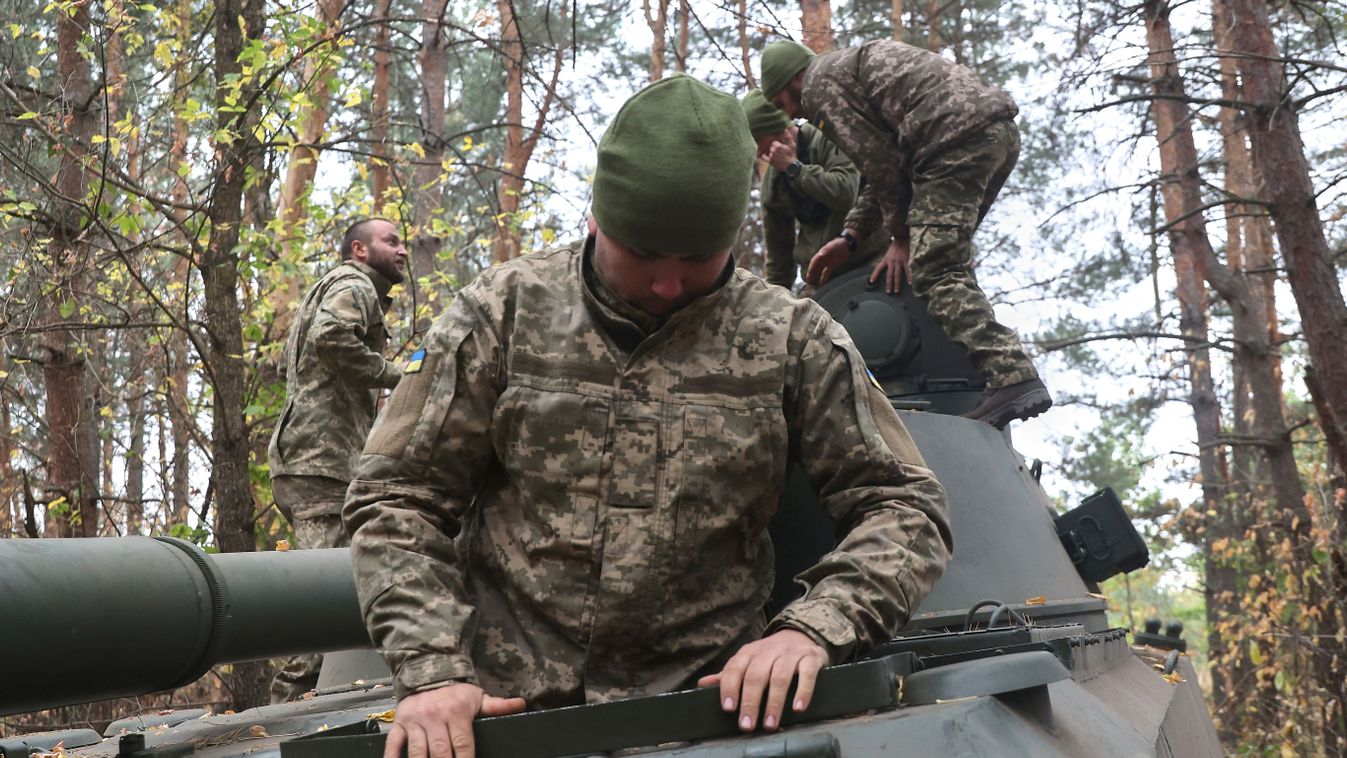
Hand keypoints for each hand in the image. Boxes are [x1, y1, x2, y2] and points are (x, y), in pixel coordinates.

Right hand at [383, 683, 525, 757]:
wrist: (428, 670)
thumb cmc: (456, 692)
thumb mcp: (478, 697)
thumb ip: (498, 706)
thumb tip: (521, 704)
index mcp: (457, 713)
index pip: (463, 746)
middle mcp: (435, 718)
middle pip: (440, 752)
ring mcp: (415, 722)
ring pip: (417, 752)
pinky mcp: (400, 723)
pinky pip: (393, 743)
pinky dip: (392, 757)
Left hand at [696, 629, 827, 732]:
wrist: (801, 635)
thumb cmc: (770, 656)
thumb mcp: (748, 661)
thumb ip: (729, 674)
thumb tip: (703, 684)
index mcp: (749, 653)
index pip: (735, 668)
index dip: (730, 688)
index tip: (728, 708)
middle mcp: (768, 651)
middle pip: (756, 675)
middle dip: (750, 702)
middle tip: (747, 725)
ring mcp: (790, 653)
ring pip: (780, 676)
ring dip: (774, 702)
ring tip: (770, 724)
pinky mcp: (811, 658)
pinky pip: (807, 674)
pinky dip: (803, 691)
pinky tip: (798, 708)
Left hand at [766, 140, 796, 171]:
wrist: (791, 166)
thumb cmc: (792, 155)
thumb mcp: (792, 145)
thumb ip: (788, 137)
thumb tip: (786, 130)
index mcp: (778, 146)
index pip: (774, 143)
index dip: (778, 145)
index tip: (781, 147)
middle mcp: (773, 151)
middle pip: (771, 147)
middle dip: (775, 149)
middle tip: (780, 152)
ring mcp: (771, 156)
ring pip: (769, 152)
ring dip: (772, 153)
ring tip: (778, 156)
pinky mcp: (770, 162)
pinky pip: (764, 157)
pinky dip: (764, 156)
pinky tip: (765, 155)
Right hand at [805, 236, 852, 285]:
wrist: (846, 244)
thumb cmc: (838, 244)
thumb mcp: (832, 247)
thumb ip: (825, 251)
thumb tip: (820, 255)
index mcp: (821, 254)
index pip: (814, 261)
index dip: (811, 268)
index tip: (808, 274)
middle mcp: (822, 259)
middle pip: (815, 267)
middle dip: (811, 274)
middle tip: (808, 281)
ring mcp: (827, 262)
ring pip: (820, 270)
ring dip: (816, 276)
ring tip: (812, 283)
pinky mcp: (832, 265)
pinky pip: (827, 272)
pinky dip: (824, 277)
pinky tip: (822, 282)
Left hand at [869, 238, 910, 293]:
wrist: (901, 240)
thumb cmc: (894, 248)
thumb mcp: (887, 255)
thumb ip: (886, 263)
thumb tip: (883, 271)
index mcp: (885, 260)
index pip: (878, 268)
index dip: (874, 275)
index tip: (871, 281)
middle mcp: (891, 262)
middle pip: (889, 275)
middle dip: (888, 284)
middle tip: (888, 292)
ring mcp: (898, 262)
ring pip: (897, 275)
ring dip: (897, 284)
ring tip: (896, 291)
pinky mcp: (905, 261)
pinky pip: (907, 271)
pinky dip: (908, 277)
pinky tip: (909, 283)